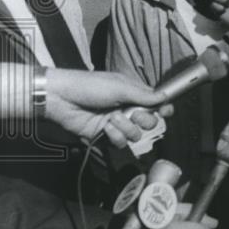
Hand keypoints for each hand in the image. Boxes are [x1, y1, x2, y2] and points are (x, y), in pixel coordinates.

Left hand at [44, 69, 171, 146]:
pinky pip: (120, 142)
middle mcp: (127, 108)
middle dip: (144, 119)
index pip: (155, 102)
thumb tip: (164, 98)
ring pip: (135, 134)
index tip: (165, 112)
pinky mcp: (105, 135)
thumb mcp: (120, 87)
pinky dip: (114, 135)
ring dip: (126, 127)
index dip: (163, 108)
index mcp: (133, 93)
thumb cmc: (90, 86)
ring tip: (112, 119)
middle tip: (134, 113)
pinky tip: (104, 127)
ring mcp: (117, 123)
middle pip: (149, 121)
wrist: (63, 99)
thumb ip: (143, 95)